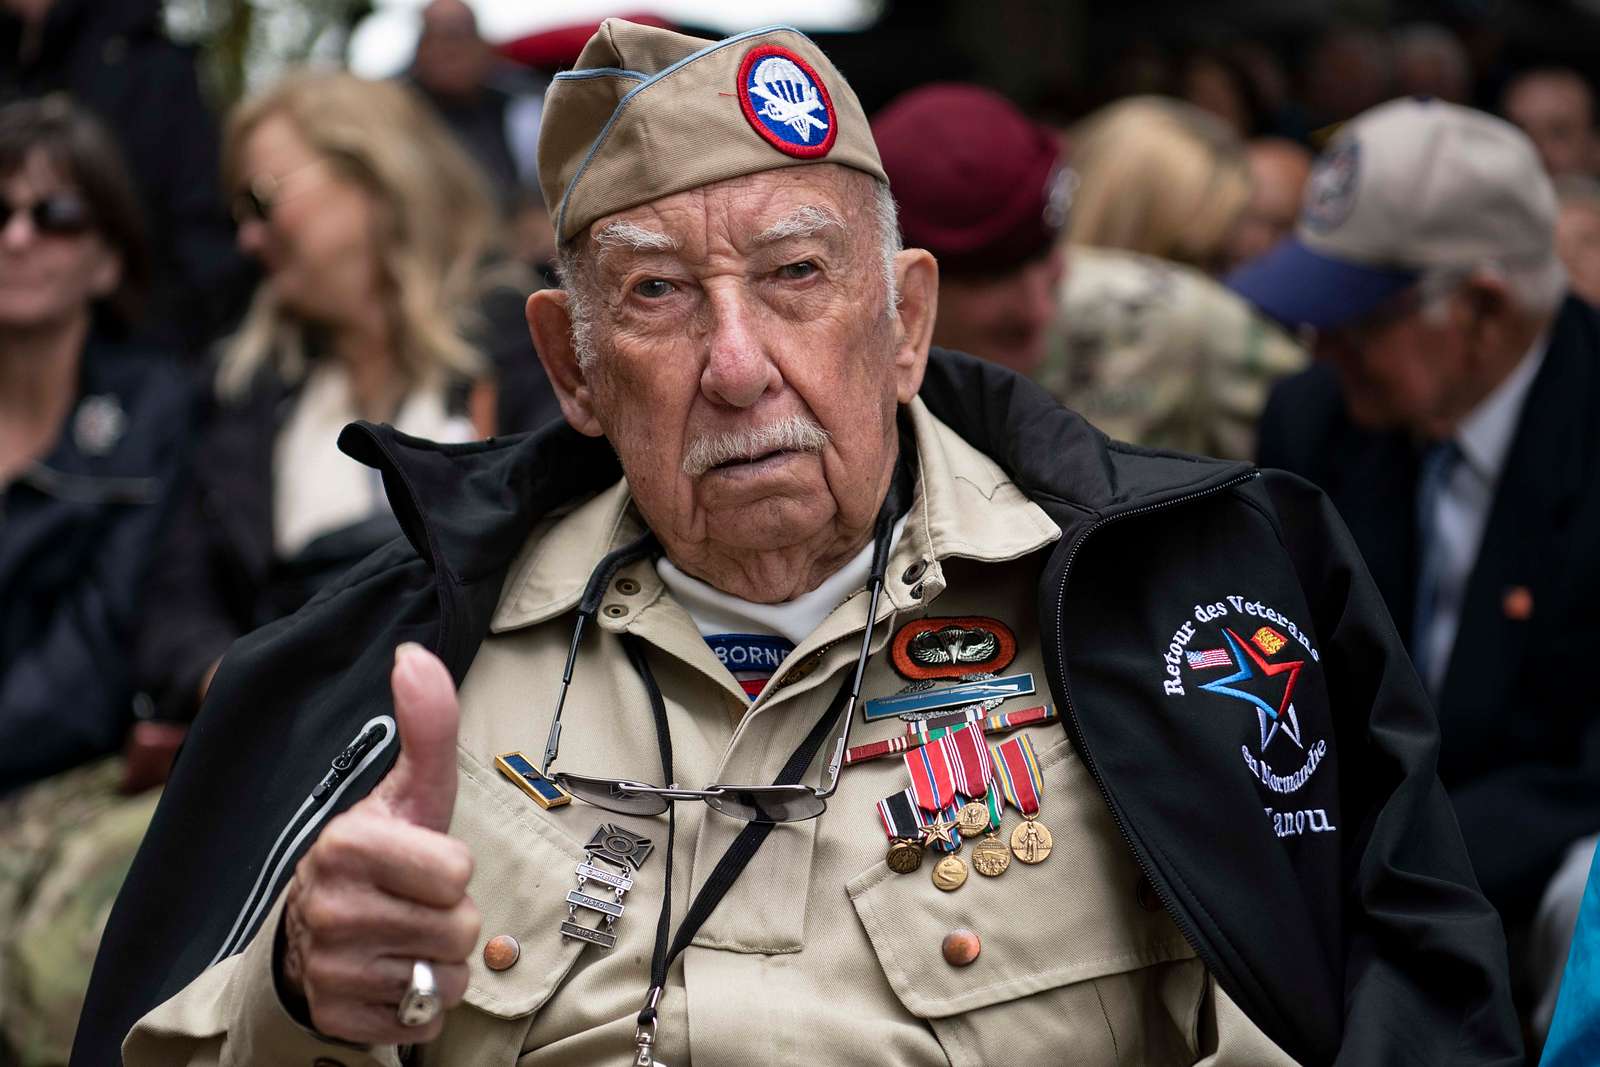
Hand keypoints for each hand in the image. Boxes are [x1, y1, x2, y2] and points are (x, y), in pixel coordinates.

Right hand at [279, 643, 479, 1043]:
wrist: (314, 926)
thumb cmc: (381, 851)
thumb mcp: (408, 790)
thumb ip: (425, 726)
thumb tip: (415, 655)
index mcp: (345, 845)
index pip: (456, 872)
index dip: (452, 868)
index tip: (421, 860)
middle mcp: (328, 909)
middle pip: (459, 928)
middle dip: (451, 917)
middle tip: (414, 901)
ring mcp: (329, 969)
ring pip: (445, 977)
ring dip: (438, 960)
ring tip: (404, 934)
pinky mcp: (338, 1019)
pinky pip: (422, 1020)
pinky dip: (417, 1002)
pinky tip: (389, 971)